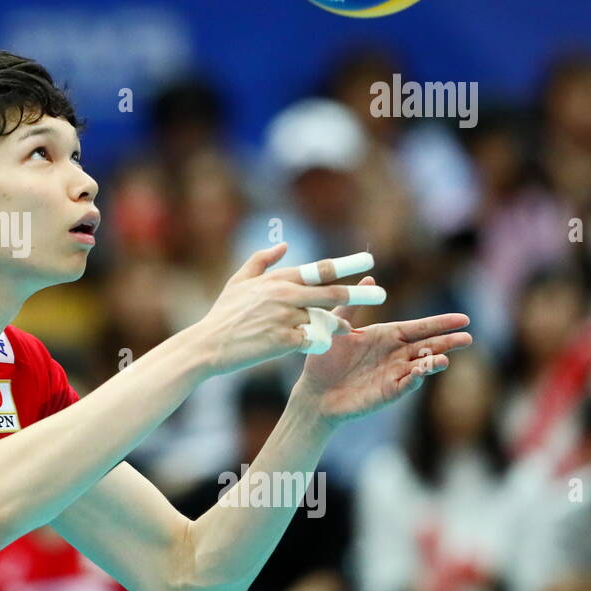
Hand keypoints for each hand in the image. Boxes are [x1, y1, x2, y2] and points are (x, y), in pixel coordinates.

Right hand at [194, 243, 381, 375]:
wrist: (208, 344)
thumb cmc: (223, 314)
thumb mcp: (238, 281)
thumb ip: (261, 261)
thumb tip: (284, 244)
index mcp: (277, 279)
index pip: (319, 269)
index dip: (346, 263)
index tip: (369, 259)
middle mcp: (284, 295)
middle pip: (331, 292)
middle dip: (359, 293)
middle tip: (382, 294)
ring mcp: (284, 318)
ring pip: (325, 319)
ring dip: (338, 324)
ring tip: (347, 328)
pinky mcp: (284, 341)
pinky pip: (314, 341)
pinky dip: (321, 342)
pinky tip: (323, 345)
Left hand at [294, 276, 472, 423]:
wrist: (315, 391)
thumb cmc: (324, 359)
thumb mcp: (337, 328)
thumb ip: (352, 305)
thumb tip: (370, 279)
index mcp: (386, 336)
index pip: (419, 327)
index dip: (440, 323)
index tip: (463, 319)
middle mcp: (395, 354)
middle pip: (428, 346)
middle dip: (447, 342)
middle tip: (468, 338)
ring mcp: (394, 373)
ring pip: (421, 366)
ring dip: (433, 362)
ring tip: (444, 359)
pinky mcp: (389, 391)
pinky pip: (406, 384)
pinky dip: (415, 378)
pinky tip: (422, 372)